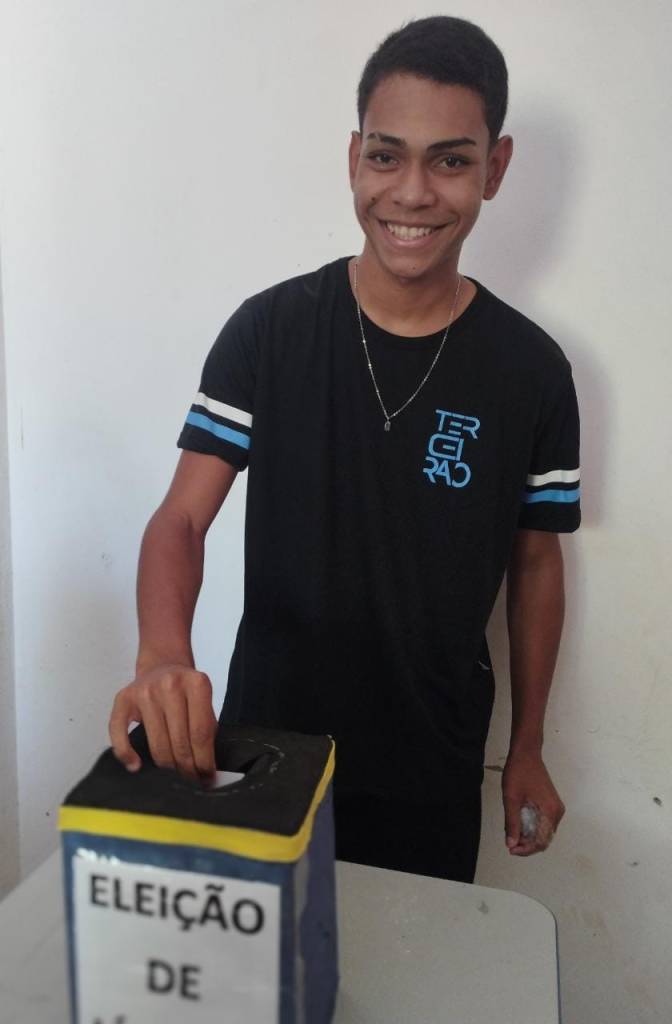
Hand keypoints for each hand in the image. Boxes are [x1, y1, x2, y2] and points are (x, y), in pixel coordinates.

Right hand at [109, 665, 217, 781]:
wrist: (162, 665)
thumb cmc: (185, 690)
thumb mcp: (204, 702)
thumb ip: (207, 729)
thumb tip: (206, 769)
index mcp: (196, 683)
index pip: (201, 733)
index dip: (204, 761)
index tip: (207, 778)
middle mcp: (170, 685)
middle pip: (179, 742)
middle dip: (187, 768)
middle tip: (192, 781)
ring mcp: (145, 692)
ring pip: (156, 744)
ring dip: (166, 767)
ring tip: (174, 776)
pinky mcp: (123, 698)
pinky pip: (120, 733)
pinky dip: (126, 754)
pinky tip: (136, 766)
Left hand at [502, 751, 564, 855]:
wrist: (526, 753)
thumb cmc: (518, 773)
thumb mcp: (511, 799)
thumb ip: (512, 823)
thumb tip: (511, 844)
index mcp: (550, 812)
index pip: (541, 841)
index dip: (526, 849)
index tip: (510, 848)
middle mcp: (557, 813)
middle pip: (544, 839)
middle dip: (527, 844)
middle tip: (510, 842)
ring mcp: (556, 808)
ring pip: (544, 831)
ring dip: (529, 836)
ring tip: (513, 833)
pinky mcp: (551, 804)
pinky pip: (543, 822)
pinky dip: (532, 827)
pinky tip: (519, 824)